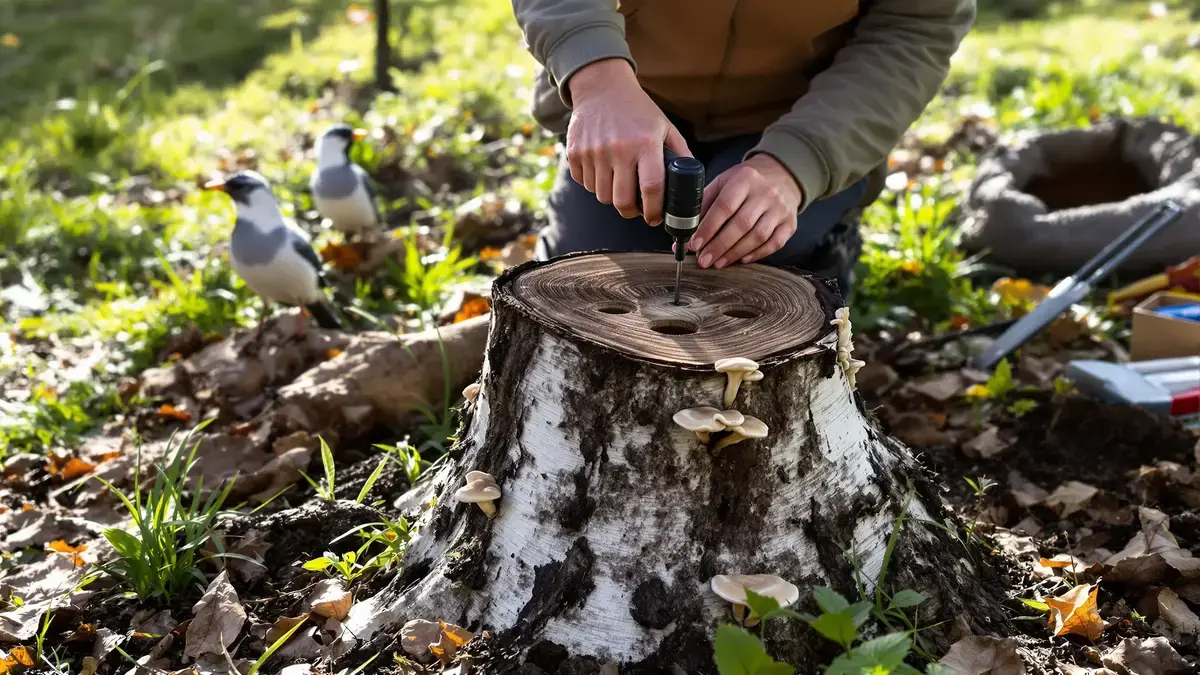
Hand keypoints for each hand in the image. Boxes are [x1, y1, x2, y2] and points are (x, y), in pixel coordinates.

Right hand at [566, 59, 692, 224]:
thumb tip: (692, 184)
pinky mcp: (574, 153)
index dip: (654, 210)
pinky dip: (594, 184)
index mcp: (645, 143)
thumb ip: (680, 154)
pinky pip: (585, 184)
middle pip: (622, 200)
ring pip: (601, 196)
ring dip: (612, 197)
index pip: (651, 188)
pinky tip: (603, 171)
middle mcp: (618, 149)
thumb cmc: (638, 110)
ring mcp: (593, 152)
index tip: (656, 218)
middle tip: (637, 209)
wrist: (601, 87)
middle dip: (631, 212)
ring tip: (620, 184)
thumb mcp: (665, 126)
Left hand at [690, 154, 803, 268]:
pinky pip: (774, 243)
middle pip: (742, 224)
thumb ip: (705, 204)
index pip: (724, 206)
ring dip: (735, 253)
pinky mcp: (790, 223)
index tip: (695, 244)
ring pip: (758, 236)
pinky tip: (741, 260)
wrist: (781, 175)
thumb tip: (686, 232)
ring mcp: (780, 209)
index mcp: (745, 179)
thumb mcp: (724, 182)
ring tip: (717, 263)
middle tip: (704, 260)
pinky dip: (757, 254)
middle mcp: (766, 193)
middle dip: (720, 245)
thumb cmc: (746, 182)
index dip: (708, 228)